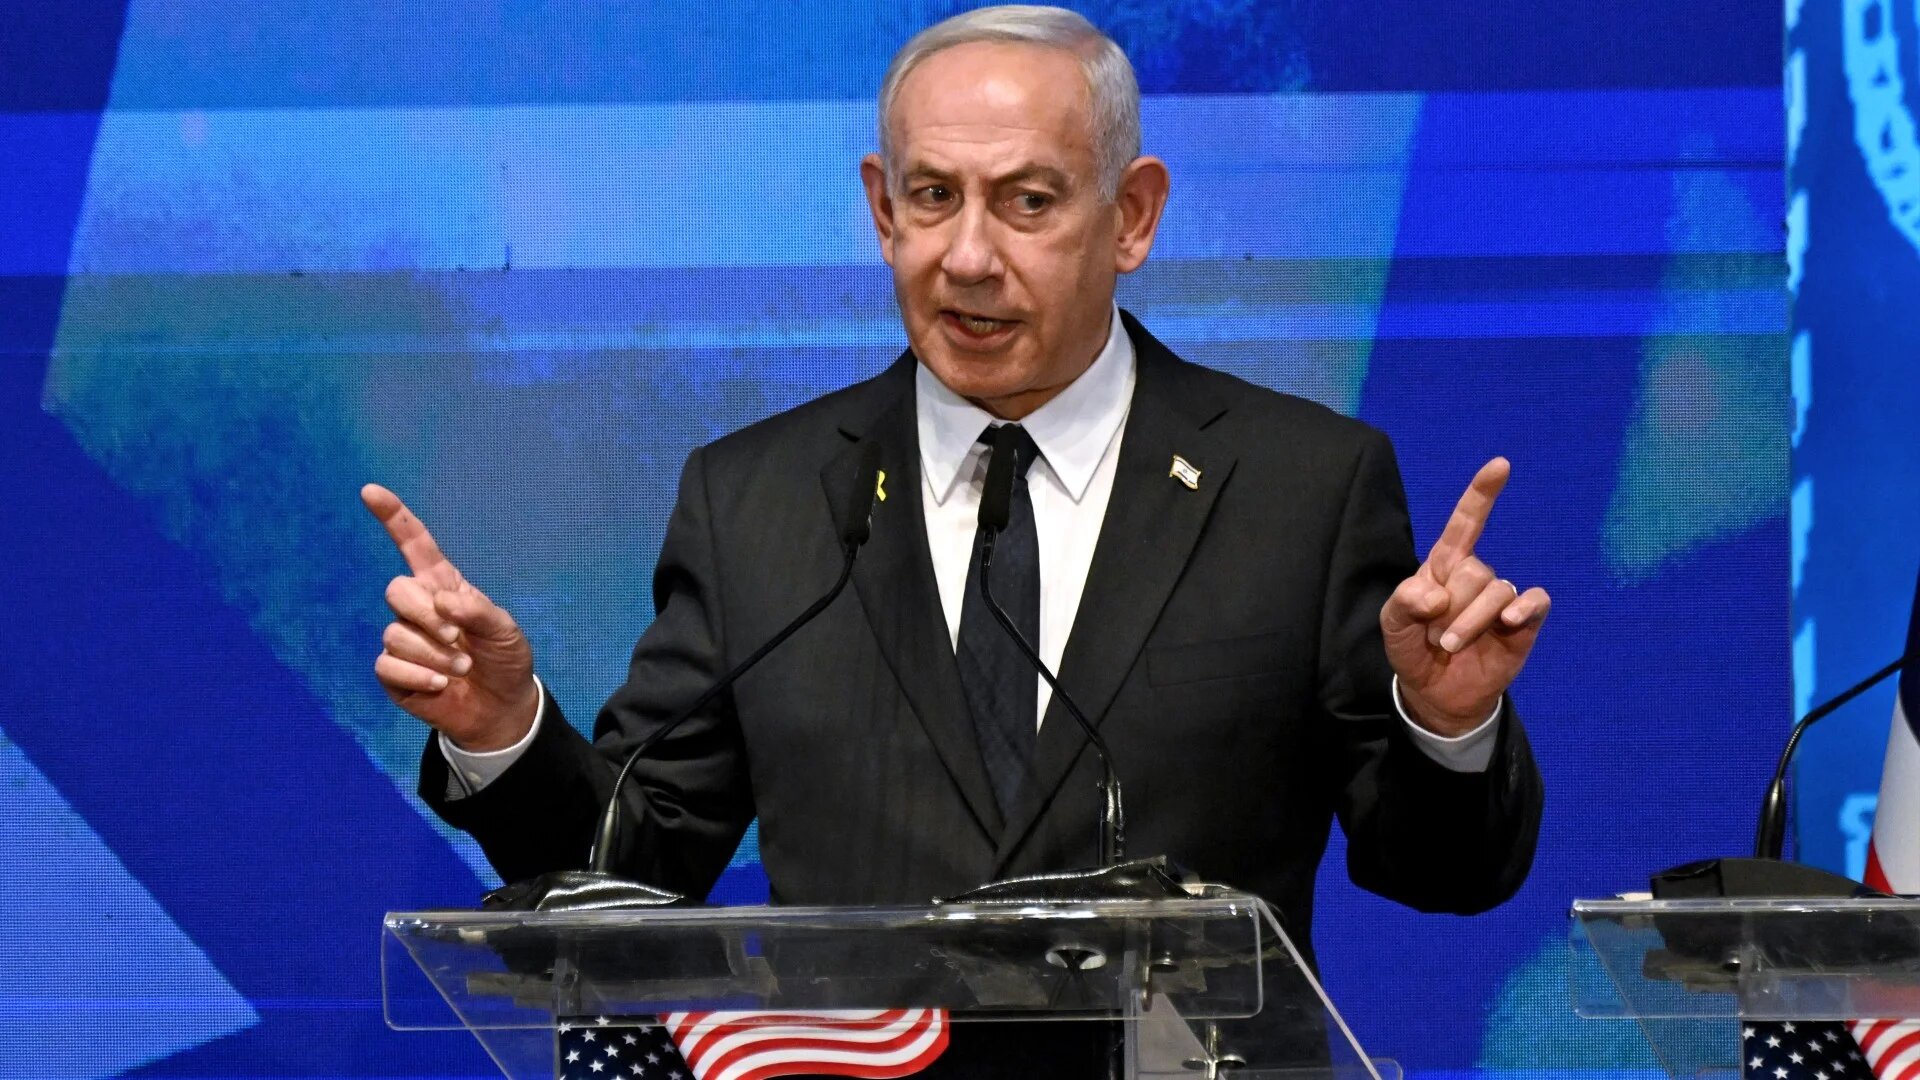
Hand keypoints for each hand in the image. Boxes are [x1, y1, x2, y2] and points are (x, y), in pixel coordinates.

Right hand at [362, 484, 538, 751]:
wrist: (501, 706)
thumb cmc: (503, 659)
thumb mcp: (505, 630)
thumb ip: (478, 610)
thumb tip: (442, 601)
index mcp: (444, 586)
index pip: (414, 544)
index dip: (393, 517)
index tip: (371, 491)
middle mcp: (418, 609)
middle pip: (396, 590)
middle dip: (428, 616)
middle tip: (459, 639)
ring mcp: (402, 639)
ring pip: (395, 633)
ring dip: (434, 654)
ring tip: (461, 669)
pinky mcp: (392, 672)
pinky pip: (386, 664)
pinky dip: (418, 675)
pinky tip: (439, 685)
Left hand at [1380, 458, 1550, 735]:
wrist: (1436, 692)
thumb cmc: (1414, 648)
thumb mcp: (1393, 624)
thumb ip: (1403, 602)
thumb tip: (1437, 596)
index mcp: (1444, 565)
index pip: (1464, 523)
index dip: (1481, 494)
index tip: (1500, 465)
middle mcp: (1476, 575)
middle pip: (1474, 569)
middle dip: (1449, 608)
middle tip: (1434, 635)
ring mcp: (1501, 598)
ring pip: (1497, 590)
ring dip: (1468, 623)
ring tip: (1450, 646)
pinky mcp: (1524, 622)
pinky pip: (1534, 602)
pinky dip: (1522, 609)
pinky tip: (1508, 622)